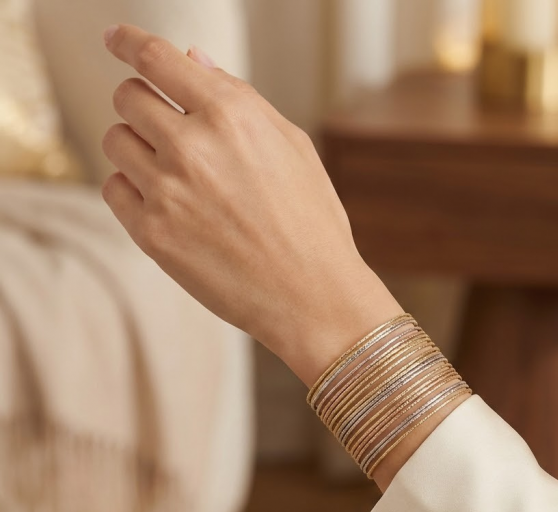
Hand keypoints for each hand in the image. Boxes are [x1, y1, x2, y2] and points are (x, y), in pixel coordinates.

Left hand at [101, 25, 401, 385]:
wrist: (312, 296)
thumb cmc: (312, 223)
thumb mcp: (294, 148)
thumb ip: (240, 99)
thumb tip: (193, 61)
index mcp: (232, 115)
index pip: (157, 58)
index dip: (129, 42)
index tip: (116, 39)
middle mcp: (192, 147)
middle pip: (127, 98)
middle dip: (143, 105)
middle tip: (165, 128)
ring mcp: (167, 192)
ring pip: (115, 141)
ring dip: (137, 148)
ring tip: (176, 175)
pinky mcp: (152, 234)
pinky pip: (114, 189)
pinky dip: (133, 189)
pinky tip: (167, 204)